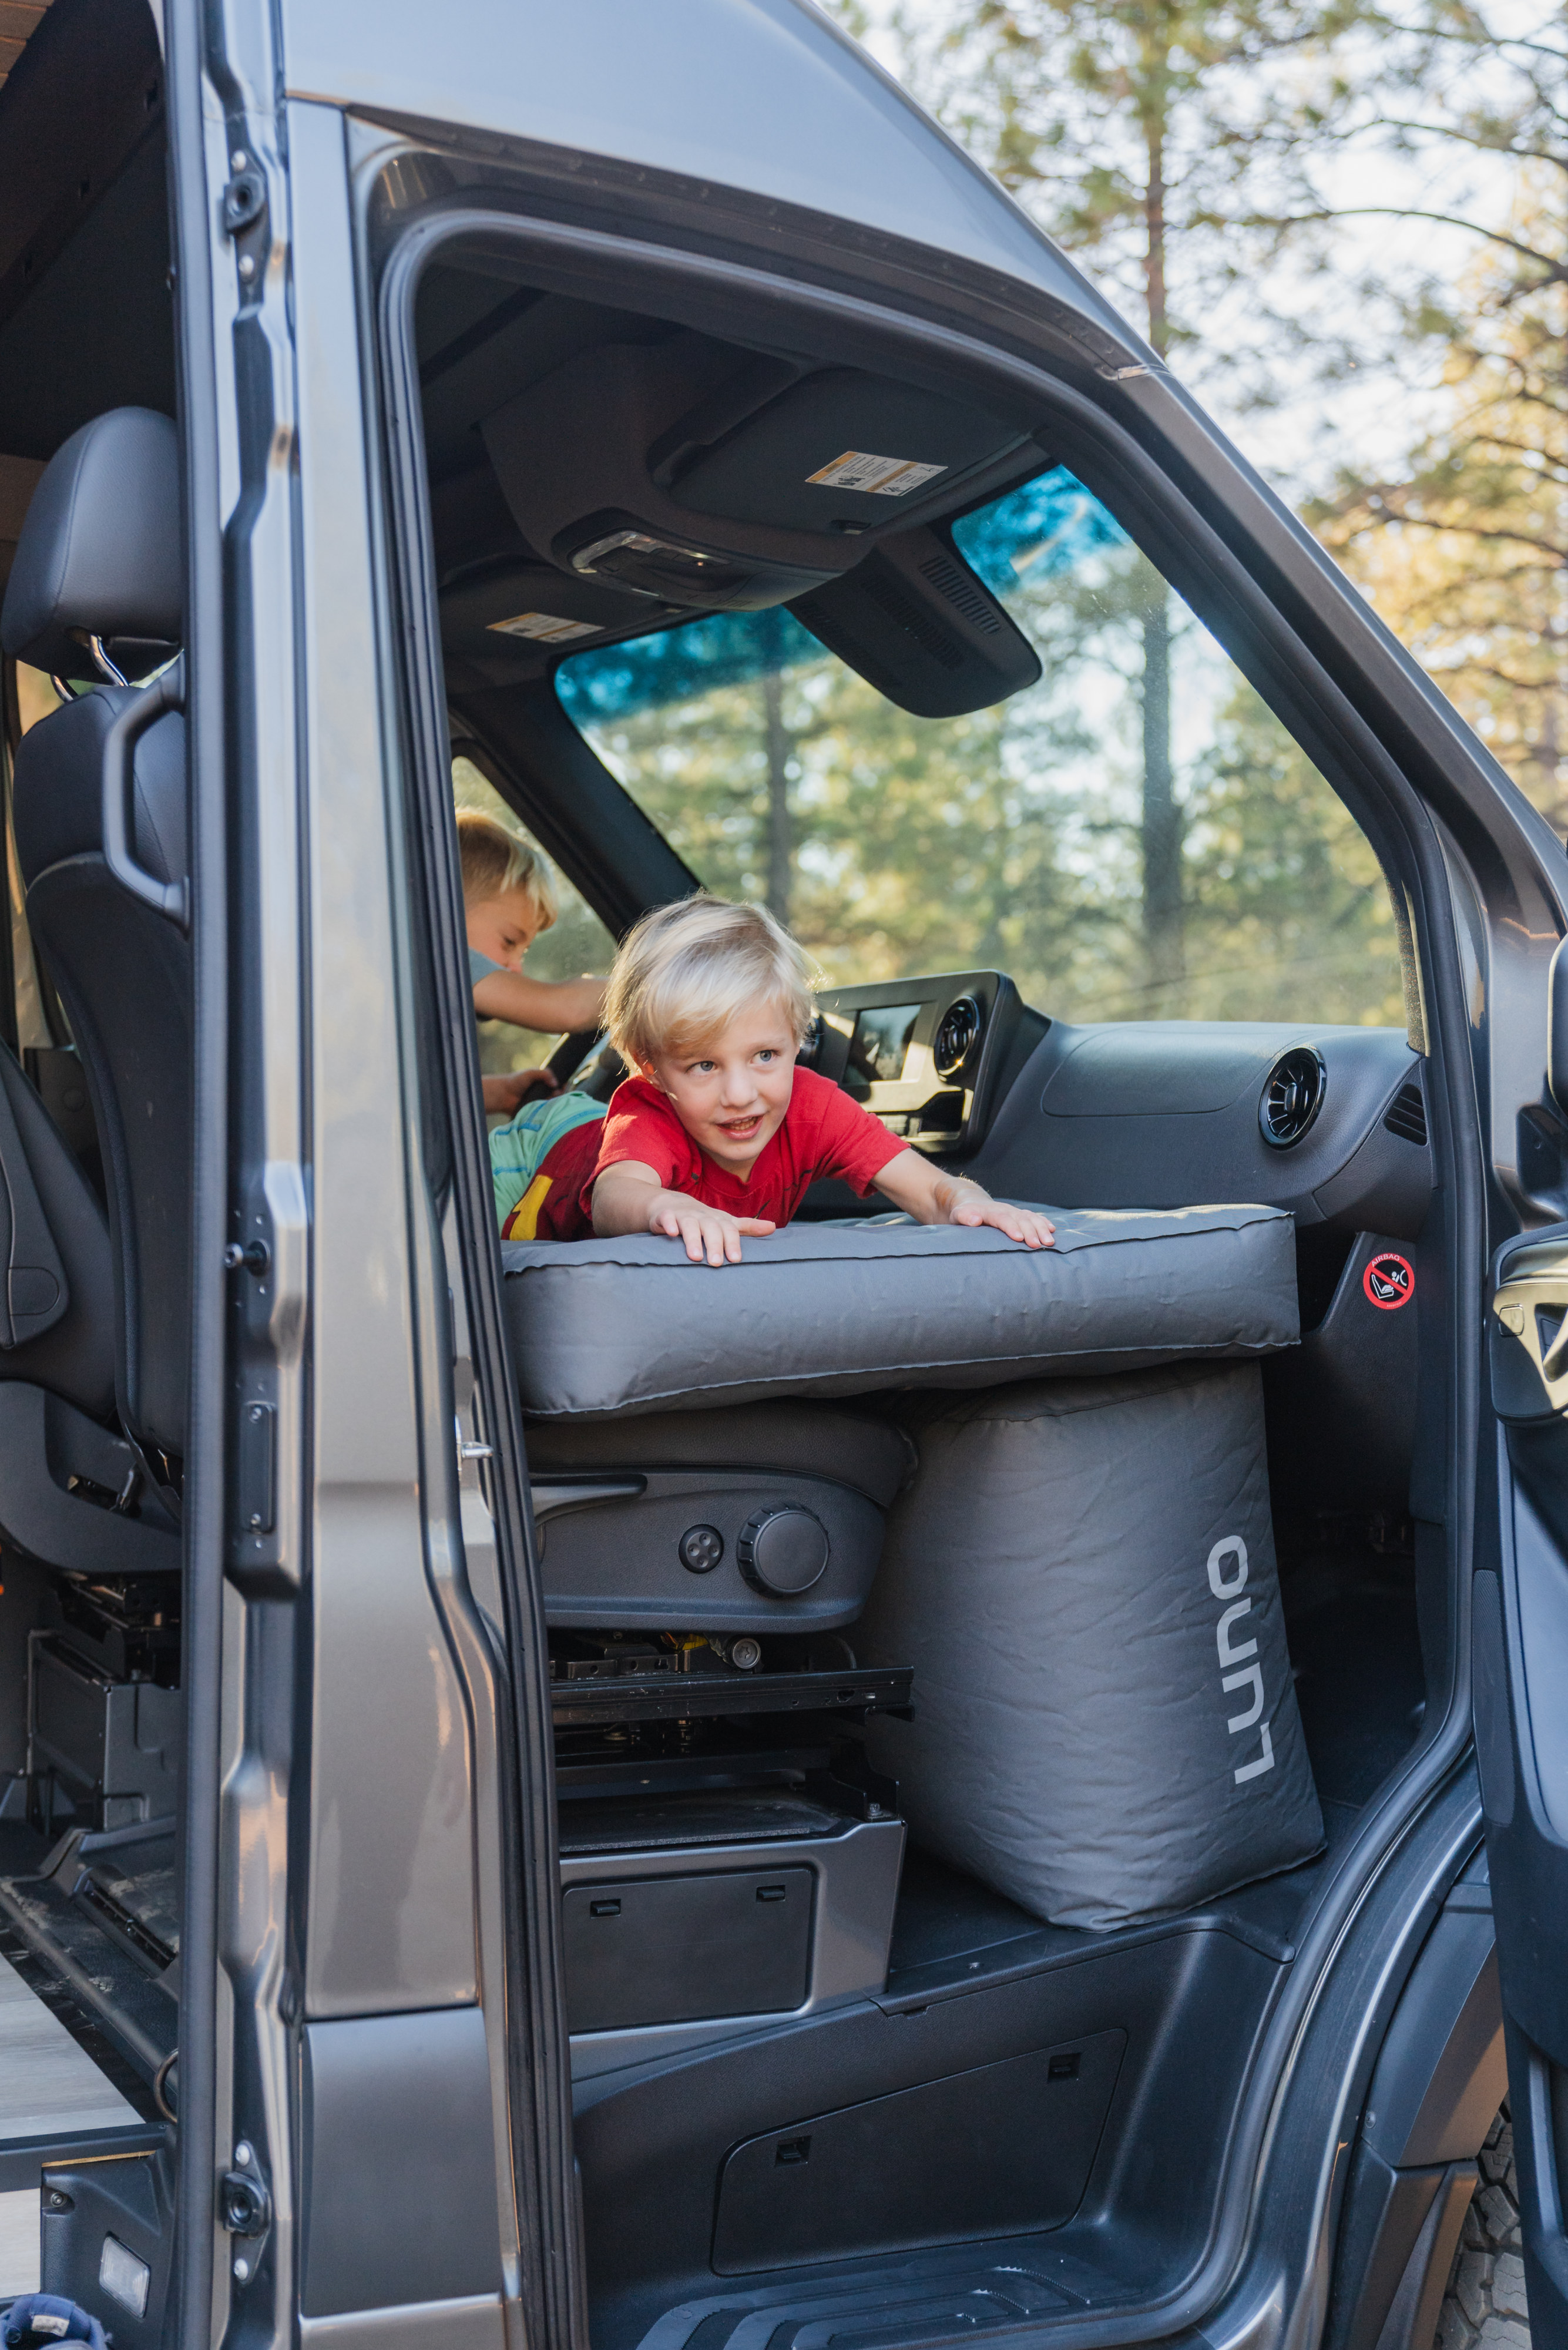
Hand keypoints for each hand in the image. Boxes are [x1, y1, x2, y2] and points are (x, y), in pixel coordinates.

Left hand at [483, 1067, 558, 1115]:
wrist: (503, 1095)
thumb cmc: (515, 1082)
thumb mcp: (531, 1073)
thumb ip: (545, 1074)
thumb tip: (556, 1083)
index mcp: (542, 1083)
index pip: (557, 1083)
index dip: (562, 1084)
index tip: (563, 1085)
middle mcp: (542, 1093)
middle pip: (557, 1094)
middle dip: (560, 1093)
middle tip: (557, 1092)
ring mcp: (539, 1102)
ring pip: (553, 1103)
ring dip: (555, 1101)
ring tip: (551, 1098)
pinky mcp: (536, 1111)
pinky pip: (546, 1112)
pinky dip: (548, 1110)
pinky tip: (547, 1106)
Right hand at [648, 1192, 776, 1265]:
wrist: (673, 1205)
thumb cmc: (705, 1220)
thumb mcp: (726, 1222)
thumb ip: (748, 1227)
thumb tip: (773, 1228)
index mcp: (719, 1220)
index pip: (729, 1230)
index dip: (733, 1243)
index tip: (736, 1259)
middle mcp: (703, 1216)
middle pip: (711, 1229)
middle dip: (715, 1245)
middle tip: (717, 1263)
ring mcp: (684, 1216)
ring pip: (690, 1226)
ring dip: (693, 1240)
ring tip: (696, 1257)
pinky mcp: (665, 1216)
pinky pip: (667, 1219)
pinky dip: (670, 1225)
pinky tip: (673, 1234)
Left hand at [948, 1189, 1054, 1248]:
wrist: (970, 1202)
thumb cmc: (963, 1214)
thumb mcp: (958, 1215)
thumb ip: (964, 1217)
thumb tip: (974, 1220)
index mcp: (989, 1211)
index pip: (1002, 1218)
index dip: (1010, 1227)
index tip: (1018, 1238)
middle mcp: (1004, 1210)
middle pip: (1020, 1218)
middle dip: (1030, 1231)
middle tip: (1038, 1245)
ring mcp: (1013, 1212)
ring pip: (1030, 1217)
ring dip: (1041, 1229)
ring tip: (1049, 1242)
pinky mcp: (1018, 1215)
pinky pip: (1033, 1217)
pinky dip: (1043, 1222)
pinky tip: (1052, 1230)